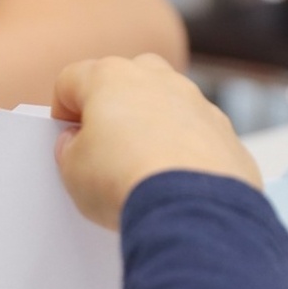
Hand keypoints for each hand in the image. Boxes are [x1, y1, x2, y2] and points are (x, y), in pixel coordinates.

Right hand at [52, 54, 261, 228]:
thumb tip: (78, 145)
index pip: (71, 80)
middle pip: (124, 79)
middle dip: (112, 108)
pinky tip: (174, 183)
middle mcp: (157, 78)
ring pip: (167, 103)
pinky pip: (197, 134)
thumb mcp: (72, 172)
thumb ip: (69, 151)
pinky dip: (184, 151)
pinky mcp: (224, 132)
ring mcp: (196, 102)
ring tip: (141, 170)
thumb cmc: (125, 182)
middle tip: (103, 148)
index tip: (66, 138)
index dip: (63, 111)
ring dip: (152, 127)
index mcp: (110, 77)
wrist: (189, 211)